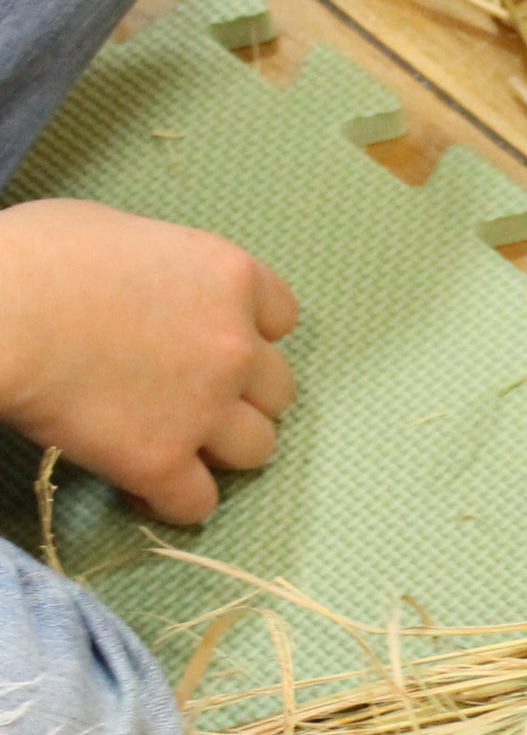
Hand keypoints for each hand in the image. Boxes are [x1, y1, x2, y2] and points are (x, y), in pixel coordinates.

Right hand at [0, 200, 298, 524]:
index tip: (216, 341)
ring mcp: (206, 407)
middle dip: (243, 397)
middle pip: (277, 390)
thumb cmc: (37, 255)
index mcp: (228, 278)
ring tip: (178, 445)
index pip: (282, 316)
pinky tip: (146, 491)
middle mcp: (235, 344)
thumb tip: (150, 287)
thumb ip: (160, 266)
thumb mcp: (117, 231)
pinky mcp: (162, 460)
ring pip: (257, 448)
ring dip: (223, 450)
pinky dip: (176, 502)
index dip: (251, 333)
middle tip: (195, 399)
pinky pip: (197, 503)